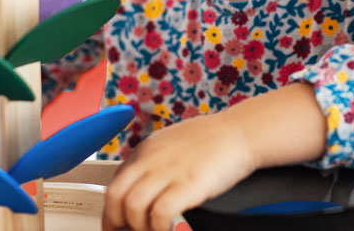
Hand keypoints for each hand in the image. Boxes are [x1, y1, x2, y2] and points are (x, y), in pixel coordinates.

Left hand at [102, 111, 257, 230]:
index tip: (115, 221)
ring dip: (138, 226)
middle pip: (115, 195)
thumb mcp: (173, 144)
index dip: (111, 207)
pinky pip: (160, 213)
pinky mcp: (189, 184)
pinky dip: (160, 227)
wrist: (242, 131)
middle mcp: (152, 159)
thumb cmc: (214, 139)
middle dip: (115, 220)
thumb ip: (155, 162)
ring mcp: (169, 171)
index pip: (115, 182)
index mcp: (146, 149)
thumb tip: (145, 186)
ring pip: (132, 206)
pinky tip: (170, 229)